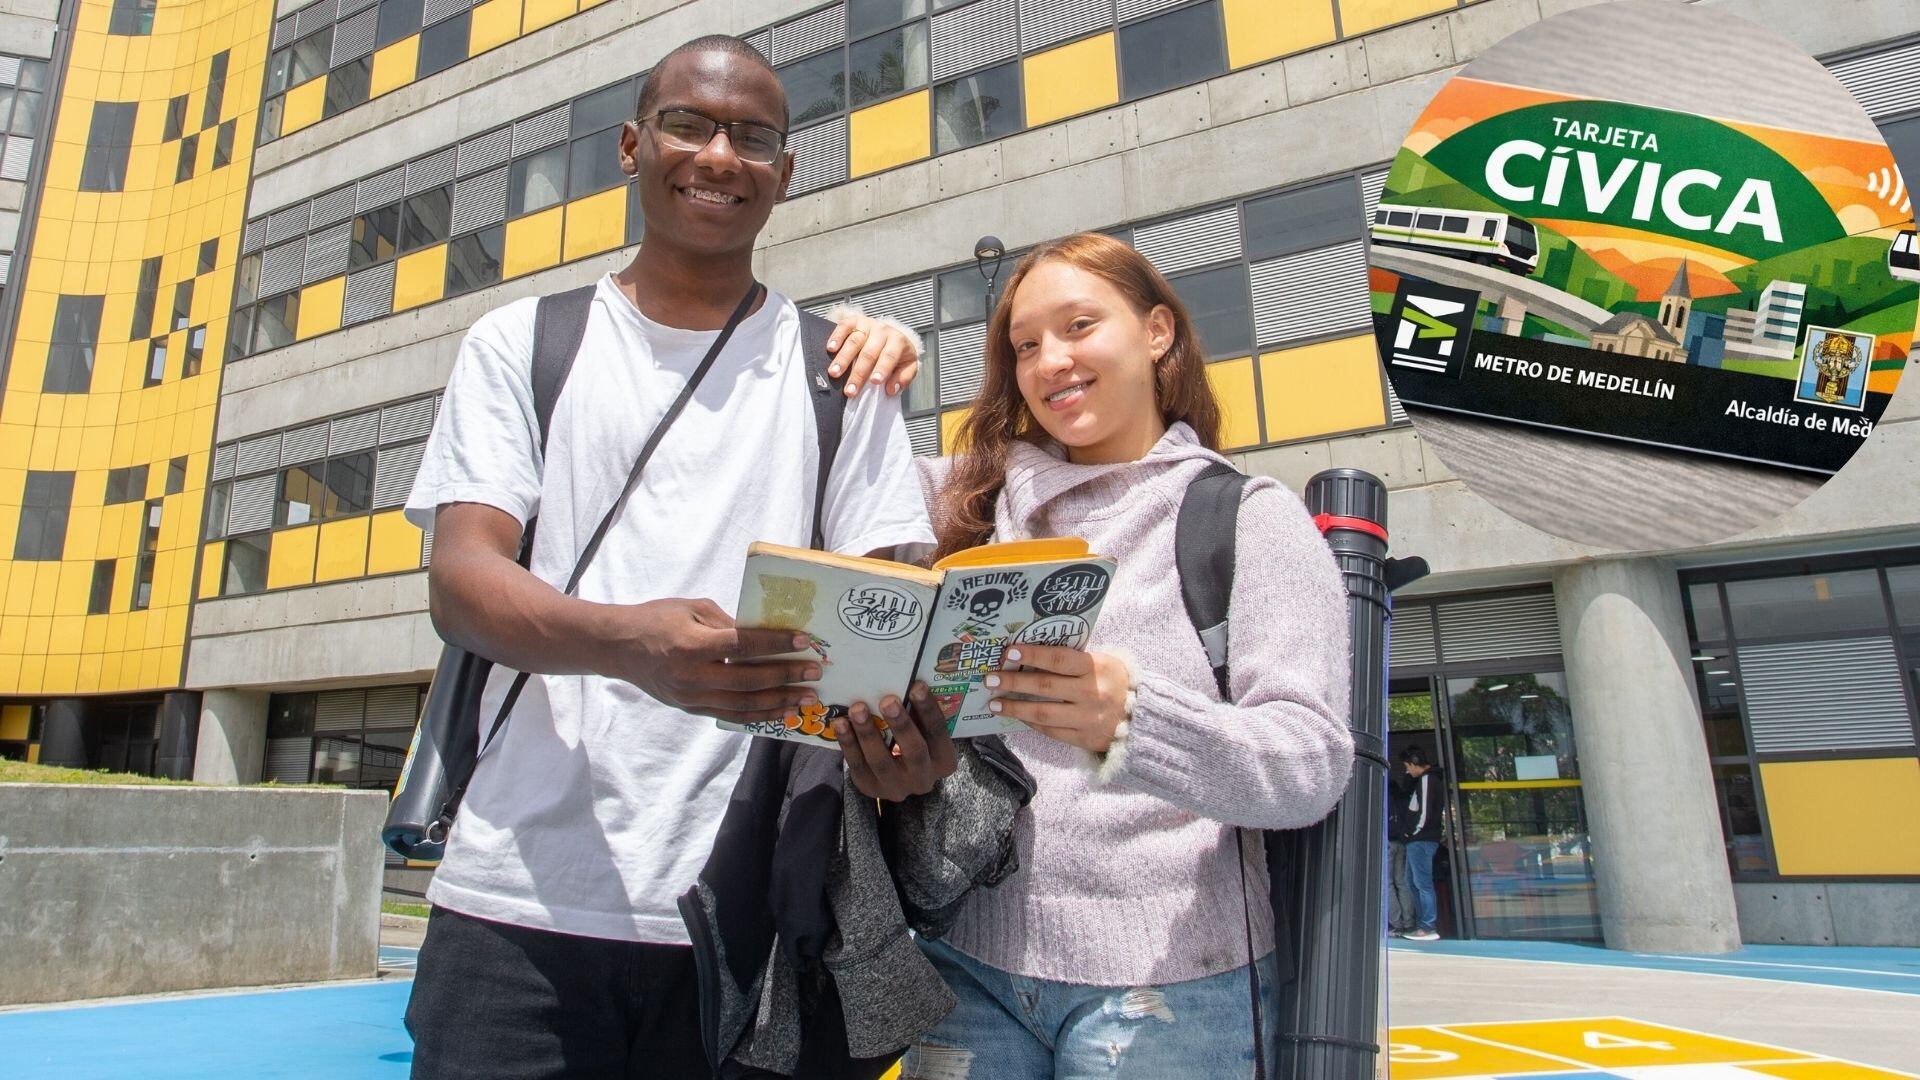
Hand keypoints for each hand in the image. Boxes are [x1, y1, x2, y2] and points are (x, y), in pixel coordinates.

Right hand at [595, 598, 821, 724]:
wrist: (618, 647)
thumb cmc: (657, 618)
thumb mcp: (693, 608)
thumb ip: (728, 623)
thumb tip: (764, 635)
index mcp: (692, 644)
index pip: (743, 646)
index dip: (776, 643)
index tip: (804, 640)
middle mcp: (692, 675)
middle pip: (749, 680)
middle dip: (786, 676)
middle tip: (815, 672)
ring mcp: (691, 696)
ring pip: (743, 705)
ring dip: (779, 702)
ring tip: (807, 699)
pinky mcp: (691, 708)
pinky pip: (730, 716)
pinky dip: (758, 716)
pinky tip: (781, 712)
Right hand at [827, 313, 920, 398]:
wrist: (890, 334)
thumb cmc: (898, 355)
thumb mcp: (908, 366)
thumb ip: (903, 378)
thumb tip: (891, 390)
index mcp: (898, 341)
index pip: (889, 356)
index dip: (882, 369)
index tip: (874, 382)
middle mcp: (883, 330)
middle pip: (869, 353)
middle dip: (858, 373)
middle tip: (849, 390)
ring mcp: (868, 324)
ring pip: (854, 341)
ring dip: (843, 359)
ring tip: (834, 373)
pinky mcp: (855, 320)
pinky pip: (844, 326)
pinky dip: (836, 337)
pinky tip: (830, 349)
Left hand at [836, 682, 958, 801]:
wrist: (899, 778)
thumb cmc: (914, 742)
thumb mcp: (923, 732)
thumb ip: (918, 714)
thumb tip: (904, 680)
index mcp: (944, 761)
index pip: (938, 733)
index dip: (928, 709)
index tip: (917, 686)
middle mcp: (923, 779)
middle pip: (914, 751)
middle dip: (901, 725)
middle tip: (888, 701)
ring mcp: (896, 787)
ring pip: (881, 761)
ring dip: (868, 732)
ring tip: (858, 708)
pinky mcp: (870, 788)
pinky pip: (858, 765)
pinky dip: (848, 743)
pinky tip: (841, 723)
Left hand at [986, 645, 1131, 753]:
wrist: (1142, 719)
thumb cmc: (1115, 683)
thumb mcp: (1103, 663)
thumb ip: (1074, 660)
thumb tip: (1031, 654)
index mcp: (1097, 668)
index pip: (1059, 659)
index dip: (1033, 655)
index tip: (1008, 652)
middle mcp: (1092, 693)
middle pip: (1045, 687)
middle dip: (1013, 682)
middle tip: (990, 679)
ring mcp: (1087, 718)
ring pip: (1043, 713)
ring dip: (1015, 708)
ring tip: (994, 703)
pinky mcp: (1082, 738)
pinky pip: (1051, 731)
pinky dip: (1031, 723)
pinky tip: (1017, 716)